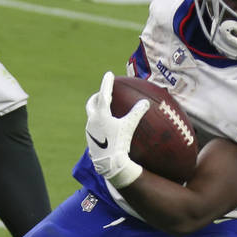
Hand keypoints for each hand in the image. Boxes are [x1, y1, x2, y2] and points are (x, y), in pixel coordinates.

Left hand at [85, 71, 147, 187]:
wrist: (109, 162)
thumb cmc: (119, 143)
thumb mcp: (129, 126)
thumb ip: (137, 113)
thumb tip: (146, 102)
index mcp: (101, 114)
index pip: (104, 94)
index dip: (107, 83)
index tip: (109, 74)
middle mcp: (92, 120)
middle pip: (92, 104)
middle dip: (97, 97)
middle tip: (103, 93)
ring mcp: (90, 131)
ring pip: (92, 115)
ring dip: (97, 110)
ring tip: (105, 111)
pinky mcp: (91, 140)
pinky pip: (94, 127)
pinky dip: (99, 122)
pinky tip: (107, 128)